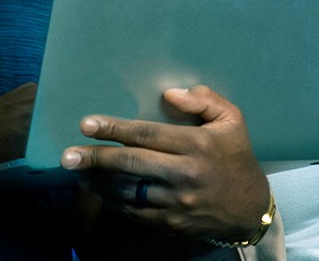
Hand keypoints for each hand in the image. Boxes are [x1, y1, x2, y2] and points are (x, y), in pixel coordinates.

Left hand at [62, 85, 269, 240]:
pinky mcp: (171, 223)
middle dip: (95, 158)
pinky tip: (99, 192)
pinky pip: (134, 212)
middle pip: (131, 164)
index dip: (115, 129)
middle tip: (67, 155)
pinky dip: (113, 202)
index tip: (87, 124)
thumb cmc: (237, 158)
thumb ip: (203, 100)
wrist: (251, 209)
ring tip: (77, 173)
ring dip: (98, 182)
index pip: (148, 134)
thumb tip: (169, 94)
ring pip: (128, 191)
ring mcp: (177, 202)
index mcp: (197, 145)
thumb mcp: (232, 120)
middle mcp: (185, 174)